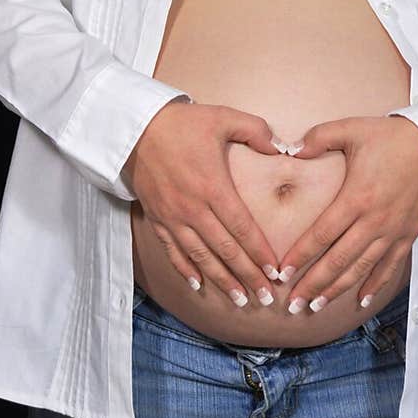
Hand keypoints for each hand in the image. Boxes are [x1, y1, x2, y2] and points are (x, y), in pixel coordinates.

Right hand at [121, 99, 285, 307]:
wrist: (135, 128)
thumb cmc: (182, 123)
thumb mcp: (223, 117)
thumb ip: (256, 131)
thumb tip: (282, 148)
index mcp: (213, 187)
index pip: (242, 228)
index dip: (259, 252)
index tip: (275, 271)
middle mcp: (193, 208)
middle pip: (225, 250)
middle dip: (247, 276)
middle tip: (266, 297)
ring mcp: (173, 217)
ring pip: (200, 257)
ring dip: (221, 280)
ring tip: (239, 299)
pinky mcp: (157, 218)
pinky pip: (173, 250)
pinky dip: (186, 269)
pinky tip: (198, 285)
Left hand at [274, 116, 417, 312]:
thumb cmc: (391, 136)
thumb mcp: (352, 128)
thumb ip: (318, 138)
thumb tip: (291, 150)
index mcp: (357, 197)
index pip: (322, 234)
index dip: (301, 256)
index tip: (282, 273)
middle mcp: (374, 220)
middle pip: (338, 260)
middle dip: (313, 285)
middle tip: (293, 304)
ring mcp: (393, 231)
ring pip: (361, 268)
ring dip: (337, 290)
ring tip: (316, 307)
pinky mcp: (407, 234)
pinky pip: (389, 266)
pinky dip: (374, 285)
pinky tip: (360, 300)